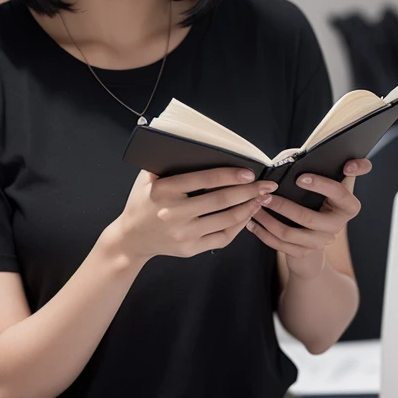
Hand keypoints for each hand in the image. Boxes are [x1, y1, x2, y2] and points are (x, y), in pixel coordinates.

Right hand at [113, 166, 279, 261]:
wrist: (131, 239)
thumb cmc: (142, 203)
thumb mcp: (146, 179)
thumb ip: (166, 163)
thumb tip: (196, 147)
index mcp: (164, 191)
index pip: (203, 180)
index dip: (229, 176)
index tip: (249, 172)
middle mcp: (174, 214)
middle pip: (220, 201)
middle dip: (248, 192)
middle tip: (266, 185)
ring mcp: (184, 234)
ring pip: (226, 220)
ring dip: (249, 208)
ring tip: (262, 198)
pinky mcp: (191, 249)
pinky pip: (223, 237)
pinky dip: (239, 226)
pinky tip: (248, 215)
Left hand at [246, 157, 372, 279]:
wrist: (316, 234)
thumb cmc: (318, 198)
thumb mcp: (324, 182)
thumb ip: (315, 167)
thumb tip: (290, 156)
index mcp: (347, 204)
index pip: (339, 192)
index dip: (322, 184)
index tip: (299, 177)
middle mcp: (338, 225)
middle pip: (309, 218)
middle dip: (283, 206)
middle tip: (264, 194)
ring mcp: (321, 241)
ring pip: (290, 233)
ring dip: (268, 220)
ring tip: (254, 207)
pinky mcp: (305, 252)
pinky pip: (280, 245)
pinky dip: (263, 233)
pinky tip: (251, 222)